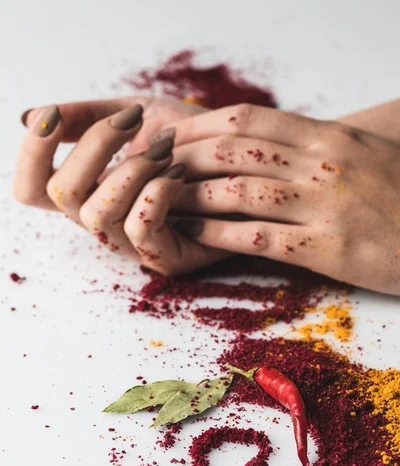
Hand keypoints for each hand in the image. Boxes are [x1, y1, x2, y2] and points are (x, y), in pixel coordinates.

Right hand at [13, 97, 225, 273]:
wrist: (246, 163)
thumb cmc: (194, 142)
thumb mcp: (138, 115)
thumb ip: (88, 116)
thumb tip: (28, 115)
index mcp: (88, 189)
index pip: (31, 188)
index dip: (30, 154)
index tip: (52, 118)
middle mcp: (101, 220)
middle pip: (59, 194)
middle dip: (94, 145)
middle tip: (133, 121)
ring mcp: (130, 244)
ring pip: (97, 213)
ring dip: (132, 168)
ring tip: (166, 148)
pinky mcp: (165, 258)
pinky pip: (140, 229)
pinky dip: (157, 191)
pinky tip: (180, 173)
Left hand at [162, 103, 399, 294]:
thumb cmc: (398, 193)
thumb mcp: (359, 152)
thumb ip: (312, 144)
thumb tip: (261, 141)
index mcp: (328, 137)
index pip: (247, 121)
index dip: (198, 127)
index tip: (169, 139)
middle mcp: (322, 164)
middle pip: (233, 151)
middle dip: (183, 159)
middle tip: (152, 171)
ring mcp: (324, 206)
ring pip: (239, 192)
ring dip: (192, 197)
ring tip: (162, 203)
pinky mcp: (327, 249)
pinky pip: (259, 238)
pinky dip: (219, 235)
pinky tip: (194, 234)